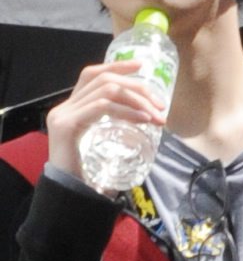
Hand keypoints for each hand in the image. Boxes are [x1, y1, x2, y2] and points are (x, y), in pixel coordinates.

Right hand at [44, 57, 168, 187]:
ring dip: (138, 100)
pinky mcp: (67, 125)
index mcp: (71, 108)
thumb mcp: (102, 142)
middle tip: (160, 104)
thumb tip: (150, 117)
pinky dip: (127, 110)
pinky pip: (102, 107)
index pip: (92, 74)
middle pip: (104, 79)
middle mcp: (64, 107)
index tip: (142, 66)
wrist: (68, 195)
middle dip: (137, 88)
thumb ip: (114, 125)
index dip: (117, 65)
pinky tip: (143, 119)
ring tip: (157, 116)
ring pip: (107, 90)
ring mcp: (63, 115)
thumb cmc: (88, 173)